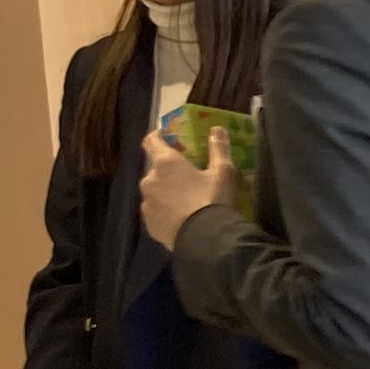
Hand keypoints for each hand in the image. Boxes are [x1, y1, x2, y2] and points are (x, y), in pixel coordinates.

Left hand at [135, 123, 235, 247]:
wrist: (203, 240)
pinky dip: (164, 211)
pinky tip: (181, 218)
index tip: (167, 137)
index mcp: (165, 162)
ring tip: (185, 201)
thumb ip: (218, 148)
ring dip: (165, 191)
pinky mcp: (148, 223)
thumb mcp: (222, 173)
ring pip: (154, 191)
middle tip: (186, 175)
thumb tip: (217, 129)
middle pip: (154, 168)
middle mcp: (149, 179)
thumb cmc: (211, 199)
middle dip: (167, 169)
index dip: (158, 136)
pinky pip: (155, 211)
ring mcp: (146, 203)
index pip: (151, 141)